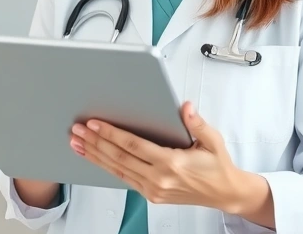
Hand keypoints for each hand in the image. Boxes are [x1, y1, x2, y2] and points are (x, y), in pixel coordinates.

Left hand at [69, 101, 248, 212]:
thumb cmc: (218, 167)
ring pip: (117, 170)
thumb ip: (197, 123)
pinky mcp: (151, 195)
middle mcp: (159, 179)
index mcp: (172, 163)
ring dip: (95, 155)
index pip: (133, 146)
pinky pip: (123, 178)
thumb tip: (185, 107)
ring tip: (78, 143)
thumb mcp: (213, 140)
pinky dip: (106, 167)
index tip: (95, 124)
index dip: (111, 134)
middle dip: (95, 142)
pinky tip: (96, 158)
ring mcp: (153, 189)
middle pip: (119, 158)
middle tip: (77, 130)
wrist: (225, 193)